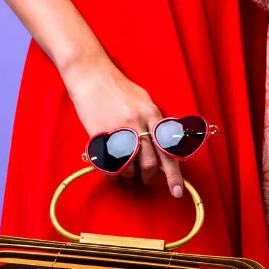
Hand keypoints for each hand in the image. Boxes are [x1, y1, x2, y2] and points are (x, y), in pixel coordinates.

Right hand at [60, 55, 184, 196]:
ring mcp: (117, 130)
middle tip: (147, 178)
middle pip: (149, 163)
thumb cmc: (120, 89)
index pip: (168, 151)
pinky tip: (114, 172)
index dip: (174, 175)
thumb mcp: (145, 101)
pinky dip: (113, 174)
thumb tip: (165, 146)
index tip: (177, 192)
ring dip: (130, 174)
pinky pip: (109, 164)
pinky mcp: (99, 134)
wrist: (91, 75)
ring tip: (127, 168)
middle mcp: (138, 124)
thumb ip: (155, 123)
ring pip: (129, 167)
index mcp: (152, 115)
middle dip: (150, 176)